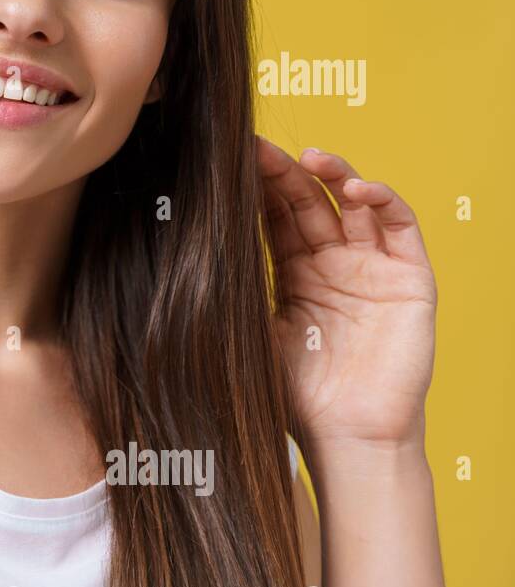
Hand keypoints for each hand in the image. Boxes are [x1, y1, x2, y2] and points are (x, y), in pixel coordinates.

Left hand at [256, 137, 437, 448]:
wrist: (345, 437)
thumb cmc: (296, 398)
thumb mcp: (251, 336)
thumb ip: (230, 295)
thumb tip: (176, 259)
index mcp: (293, 275)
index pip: (274, 217)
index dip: (256, 188)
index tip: (230, 162)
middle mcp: (333, 264)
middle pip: (308, 202)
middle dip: (284, 172)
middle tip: (257, 149)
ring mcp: (372, 268)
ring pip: (354, 204)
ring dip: (334, 173)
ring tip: (308, 157)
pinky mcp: (409, 279)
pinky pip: (400, 228)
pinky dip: (382, 200)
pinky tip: (355, 188)